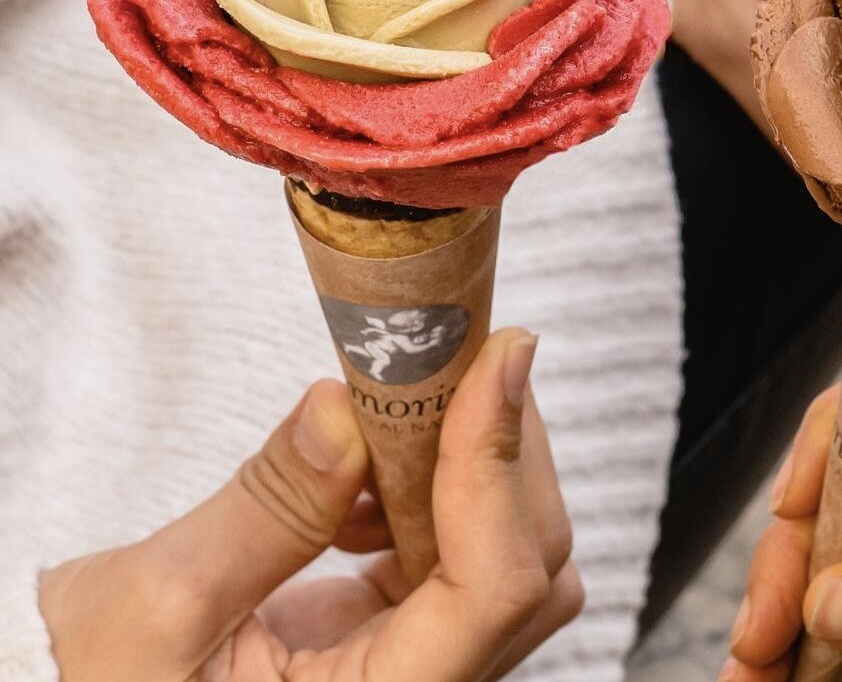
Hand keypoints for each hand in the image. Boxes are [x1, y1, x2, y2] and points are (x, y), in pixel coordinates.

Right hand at [40, 328, 581, 680]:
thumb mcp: (150, 608)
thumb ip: (263, 511)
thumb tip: (346, 406)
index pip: (490, 591)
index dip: (499, 466)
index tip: (496, 356)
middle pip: (528, 567)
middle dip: (502, 449)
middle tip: (456, 353)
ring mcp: (420, 664)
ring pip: (507, 554)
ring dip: (472, 464)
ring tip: (396, 413)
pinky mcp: (404, 634)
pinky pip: (461, 552)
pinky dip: (436, 490)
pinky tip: (365, 479)